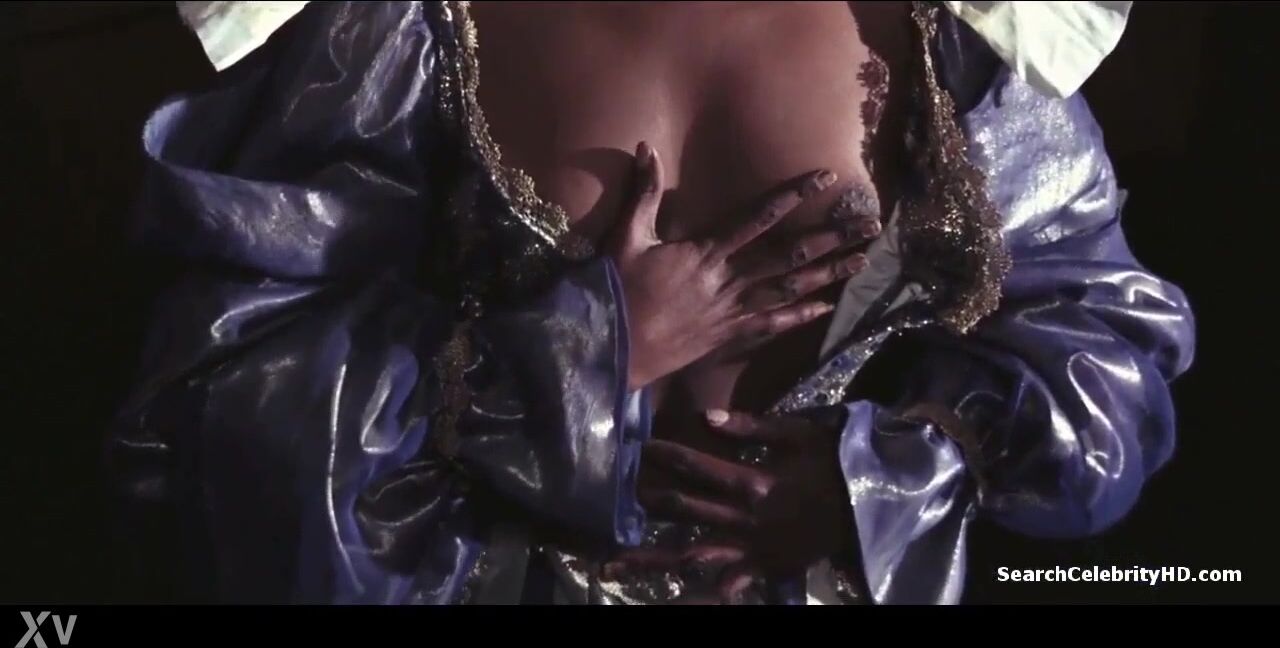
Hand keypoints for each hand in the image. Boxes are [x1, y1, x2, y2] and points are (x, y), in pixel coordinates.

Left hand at [607, 410, 854, 602]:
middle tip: (615, 494)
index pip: (697, 466)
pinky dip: (704, 590)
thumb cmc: (835, 464)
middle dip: (648, 499)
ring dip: (650, 560)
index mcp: (751, 482)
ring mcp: (750, 548)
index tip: (641, 447)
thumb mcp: (799, 434)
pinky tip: (675, 595)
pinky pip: (727, 583)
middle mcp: (742, 519)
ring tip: (611, 564)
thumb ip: (752, 427)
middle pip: (684, 509)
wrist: (871, 507)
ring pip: (690, 554)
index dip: (667, 455)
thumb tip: (707, 417)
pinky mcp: (763, 568)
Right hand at [610, 142, 879, 389]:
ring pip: (790, 289)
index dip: (793, 195)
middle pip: (790, 255)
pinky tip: (827, 306)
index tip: (825, 178)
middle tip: (868, 225)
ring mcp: (732, 310)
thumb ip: (642, 192)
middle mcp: (728, 280)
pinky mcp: (729, 335)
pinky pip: (773, 324)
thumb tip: (643, 148)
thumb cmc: (617, 290)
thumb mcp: (626, 236)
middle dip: (831, 237)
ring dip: (828, 275)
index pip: (759, 217)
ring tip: (863, 261)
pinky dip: (800, 315)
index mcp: (706, 252)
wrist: (613, 345)